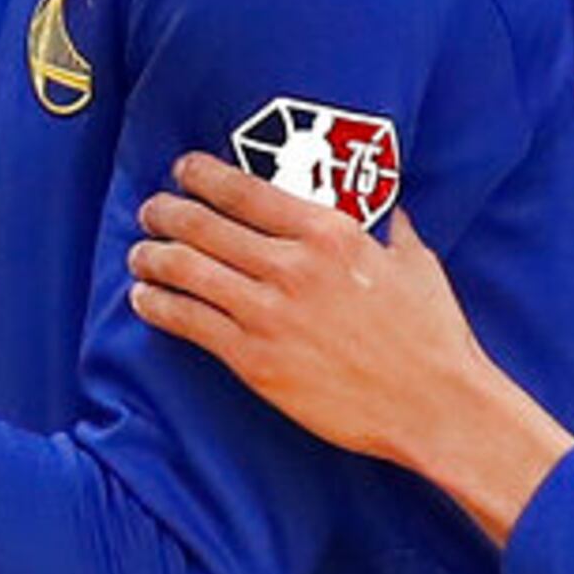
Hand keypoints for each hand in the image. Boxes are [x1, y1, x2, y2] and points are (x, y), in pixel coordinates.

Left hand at [128, 152, 573, 541]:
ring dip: (152, 257)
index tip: (184, 169)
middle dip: (166, 212)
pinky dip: (158, 306)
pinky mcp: (255, 361)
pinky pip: (189, 323)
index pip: (246, 190)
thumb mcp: (417, 263)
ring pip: (187, 271)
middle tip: (150, 210)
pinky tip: (144, 299)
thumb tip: (393, 208)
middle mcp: (292, 266)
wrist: (433, 404)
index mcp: (330, 232)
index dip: (203, 175)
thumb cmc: (432, 335)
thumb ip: (394, 228)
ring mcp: (269, 313)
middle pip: (204, 225)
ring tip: (140, 253)